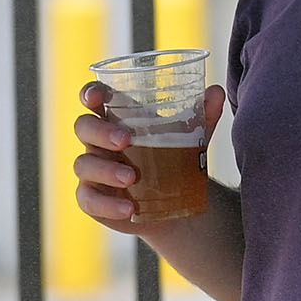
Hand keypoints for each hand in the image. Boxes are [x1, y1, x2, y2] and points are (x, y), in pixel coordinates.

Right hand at [71, 81, 225, 232]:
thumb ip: (203, 114)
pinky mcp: (93, 199)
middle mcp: (98, 141)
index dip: (89, 93)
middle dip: (101, 131)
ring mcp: (92, 170)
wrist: (175, 202)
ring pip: (84, 164)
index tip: (95, 97)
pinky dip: (107, 205)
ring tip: (132, 178)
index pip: (94, 98)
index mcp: (116, 118)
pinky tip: (128, 207)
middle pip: (84, 127)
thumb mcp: (192, 135)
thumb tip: (216, 92)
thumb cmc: (175, 157)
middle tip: (126, 140)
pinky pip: (89, 199)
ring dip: (106, 170)